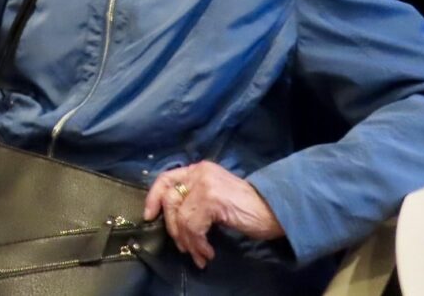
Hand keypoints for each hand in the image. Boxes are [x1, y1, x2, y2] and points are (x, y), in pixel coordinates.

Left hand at [143, 161, 283, 269]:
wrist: (274, 209)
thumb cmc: (245, 207)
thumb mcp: (214, 196)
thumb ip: (194, 199)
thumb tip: (170, 219)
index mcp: (199, 169)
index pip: (166, 178)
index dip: (153, 198)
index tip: (149, 216)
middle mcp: (200, 172)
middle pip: (170, 200)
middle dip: (173, 229)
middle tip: (185, 248)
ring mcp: (206, 184)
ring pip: (180, 217)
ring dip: (188, 242)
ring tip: (199, 254)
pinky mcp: (212, 199)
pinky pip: (193, 226)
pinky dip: (197, 243)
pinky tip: (208, 252)